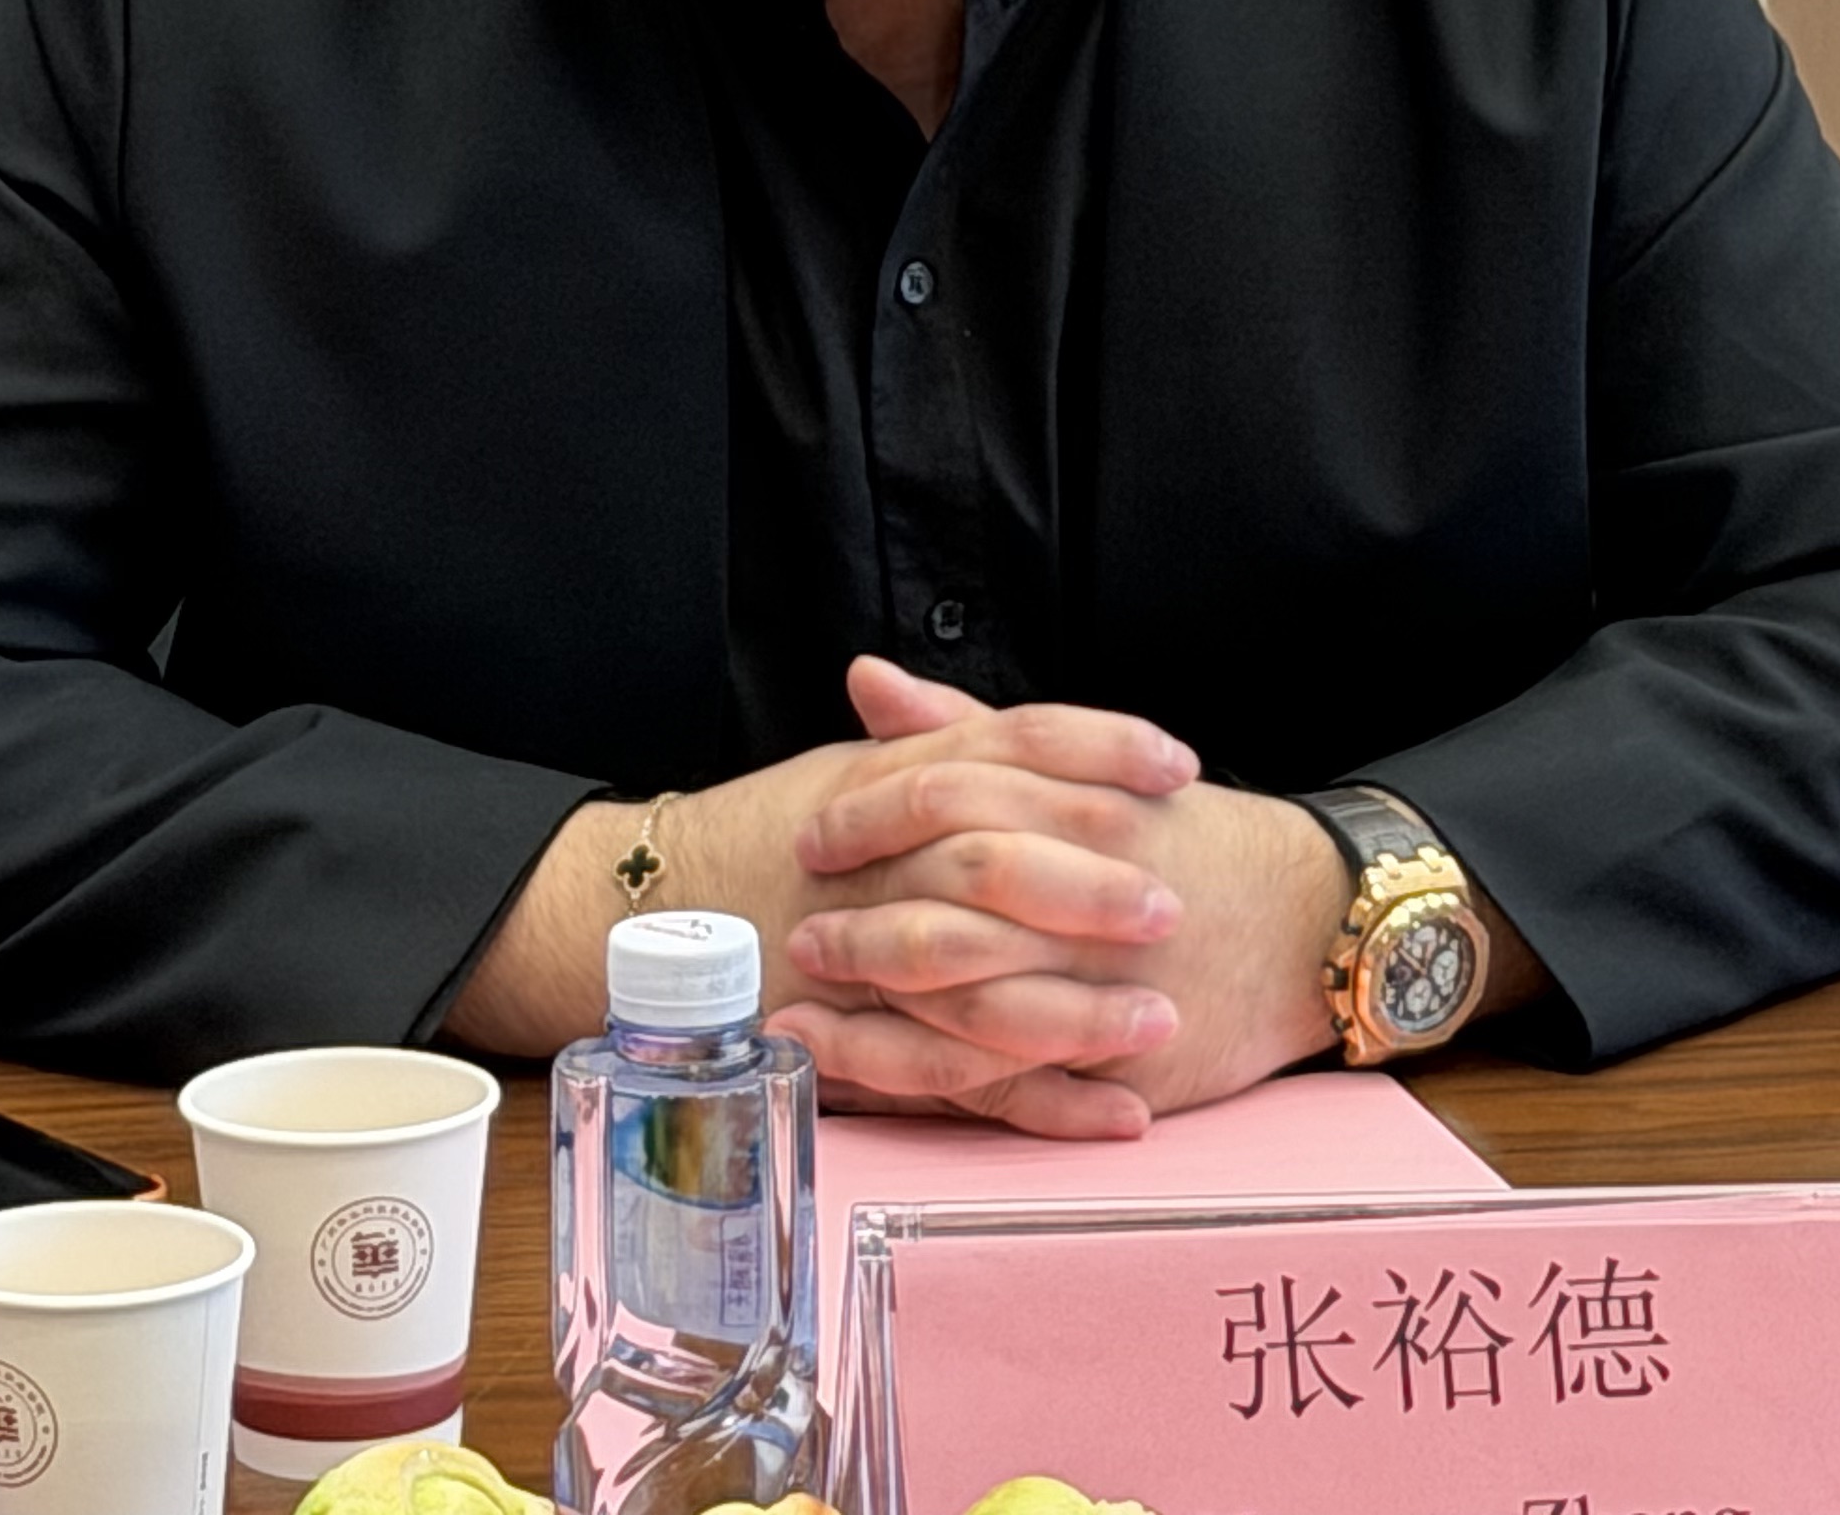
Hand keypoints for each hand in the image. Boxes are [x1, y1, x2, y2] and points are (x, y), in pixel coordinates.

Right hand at [444, 671, 1201, 1089]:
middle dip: (1086, 886)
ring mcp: (878, 963)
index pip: (1010, 743)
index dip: (1098, 750)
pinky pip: (965, 1085)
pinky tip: (1122, 1113)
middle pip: (993, 864)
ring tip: (1161, 1021)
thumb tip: (1034, 725)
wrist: (662, 909)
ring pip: (982, 989)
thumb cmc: (783, 835)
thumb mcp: (858, 771)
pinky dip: (1047, 1105)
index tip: (1177, 765)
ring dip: (1079, 1011)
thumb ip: (936, 738)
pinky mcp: (880, 1049)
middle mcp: (887, 865)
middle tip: (1171, 902)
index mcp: (895, 781)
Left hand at [770, 659, 1345, 1136]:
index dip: (869, 820)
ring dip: (881, 1009)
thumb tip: (867, 682)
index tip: (814, 834)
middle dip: (864, 924)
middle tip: (801, 934)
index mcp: (1072, 807)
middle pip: (952, 905)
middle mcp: (1085, 894)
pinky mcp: (1119, 1060)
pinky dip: (943, 1081)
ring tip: (810, 1011)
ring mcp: (1103, 984)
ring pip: (973, 1001)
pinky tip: (879, 1081)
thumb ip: (967, 726)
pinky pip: (1014, 1080)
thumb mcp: (1084, 763)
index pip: (949, 800)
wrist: (1306, 918)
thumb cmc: (1182, 836)